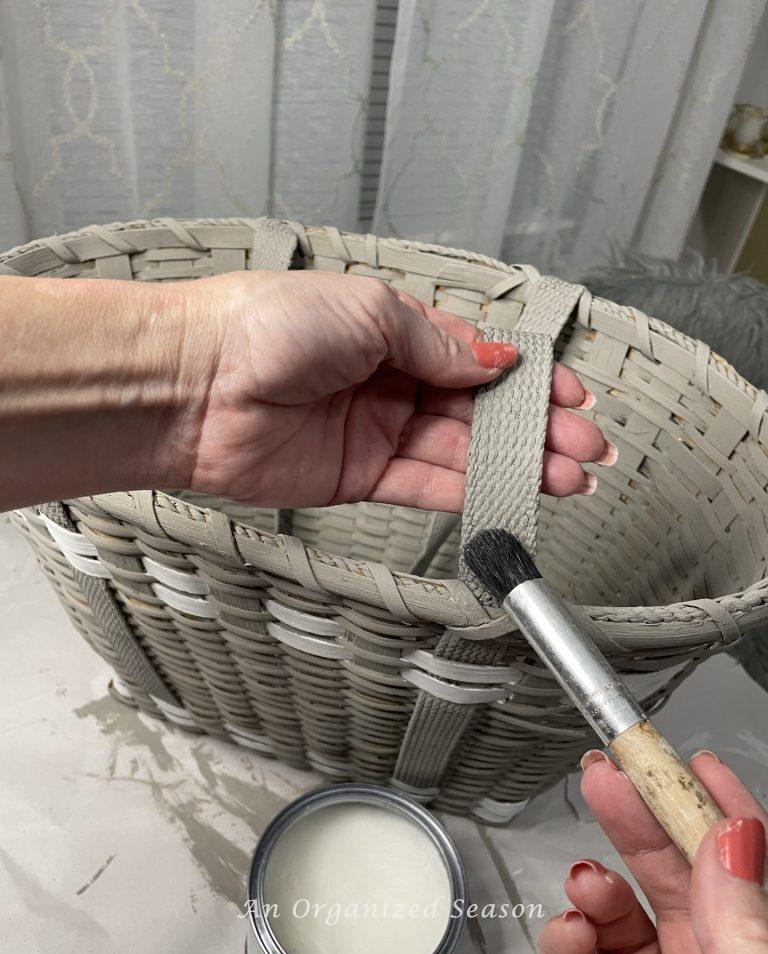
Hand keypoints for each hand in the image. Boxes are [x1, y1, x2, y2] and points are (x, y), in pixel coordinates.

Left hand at [171, 270, 608, 510]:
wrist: (193, 385)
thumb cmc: (263, 326)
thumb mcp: (367, 310)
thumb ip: (436, 342)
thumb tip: (493, 360)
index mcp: (391, 329)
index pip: (476, 356)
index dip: (526, 378)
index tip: (569, 396)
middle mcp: (388, 379)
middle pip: (477, 409)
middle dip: (535, 429)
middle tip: (586, 447)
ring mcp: (376, 430)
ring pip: (460, 452)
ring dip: (515, 465)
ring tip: (568, 476)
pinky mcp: (358, 476)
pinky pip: (426, 486)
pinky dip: (471, 491)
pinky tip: (513, 493)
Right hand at [539, 750, 767, 953]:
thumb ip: (742, 929)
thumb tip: (733, 841)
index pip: (736, 878)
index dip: (715, 815)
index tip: (694, 766)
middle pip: (669, 888)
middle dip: (637, 823)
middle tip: (610, 777)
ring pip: (614, 926)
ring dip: (594, 884)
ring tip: (587, 878)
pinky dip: (558, 939)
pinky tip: (570, 927)